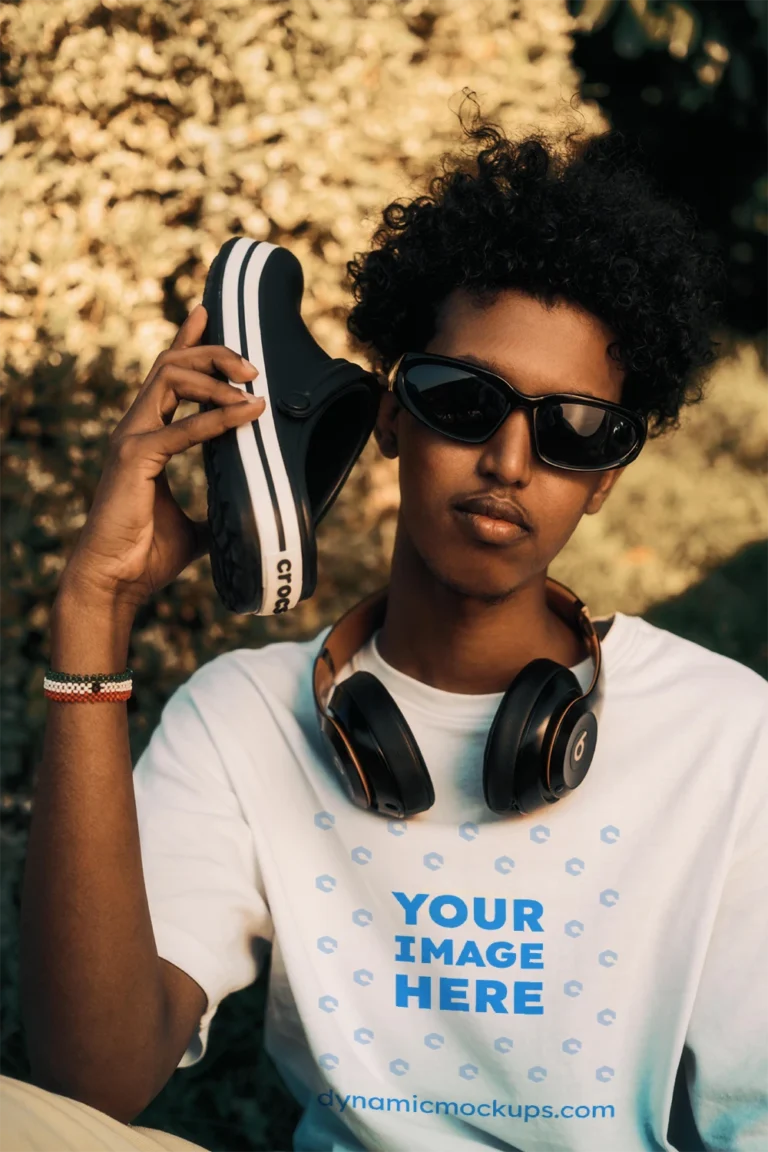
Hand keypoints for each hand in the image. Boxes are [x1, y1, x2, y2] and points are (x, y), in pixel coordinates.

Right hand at [59, 303, 264, 610]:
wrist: (114, 582)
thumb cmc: (146, 555)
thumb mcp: (194, 527)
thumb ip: (214, 508)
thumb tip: (248, 514)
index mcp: (145, 436)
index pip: (166, 375)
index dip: (187, 341)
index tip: (209, 314)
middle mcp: (134, 428)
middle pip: (172, 365)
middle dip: (214, 353)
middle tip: (253, 367)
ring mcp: (131, 438)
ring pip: (171, 378)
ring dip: (216, 376)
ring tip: (253, 389)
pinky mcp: (135, 458)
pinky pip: (183, 427)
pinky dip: (218, 418)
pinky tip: (248, 414)